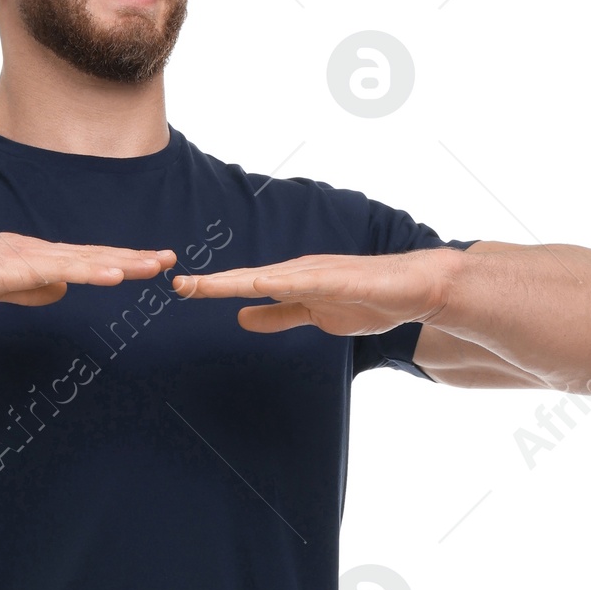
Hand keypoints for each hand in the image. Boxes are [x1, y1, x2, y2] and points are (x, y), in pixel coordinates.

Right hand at [0, 224, 176, 317]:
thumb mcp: (1, 291)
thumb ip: (31, 290)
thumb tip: (61, 291)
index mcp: (35, 258)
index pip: (85, 261)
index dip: (119, 262)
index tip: (150, 264)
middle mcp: (38, 252)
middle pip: (94, 256)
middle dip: (133, 258)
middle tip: (169, 259)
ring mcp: (27, 258)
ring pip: (84, 261)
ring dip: (120, 262)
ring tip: (153, 266)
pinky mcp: (14, 268)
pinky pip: (58, 272)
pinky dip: (88, 272)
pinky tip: (112, 274)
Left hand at [170, 250, 456, 335]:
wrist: (413, 289)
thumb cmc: (367, 299)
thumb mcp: (313, 315)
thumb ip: (278, 316)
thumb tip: (241, 318)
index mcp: (291, 280)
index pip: (244, 285)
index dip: (212, 288)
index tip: (180, 290)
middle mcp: (299, 271)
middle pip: (247, 277)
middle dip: (212, 282)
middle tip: (177, 284)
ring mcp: (319, 273)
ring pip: (269, 276)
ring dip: (235, 280)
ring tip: (204, 285)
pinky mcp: (341, 279)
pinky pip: (306, 282)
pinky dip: (281, 283)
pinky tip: (257, 285)